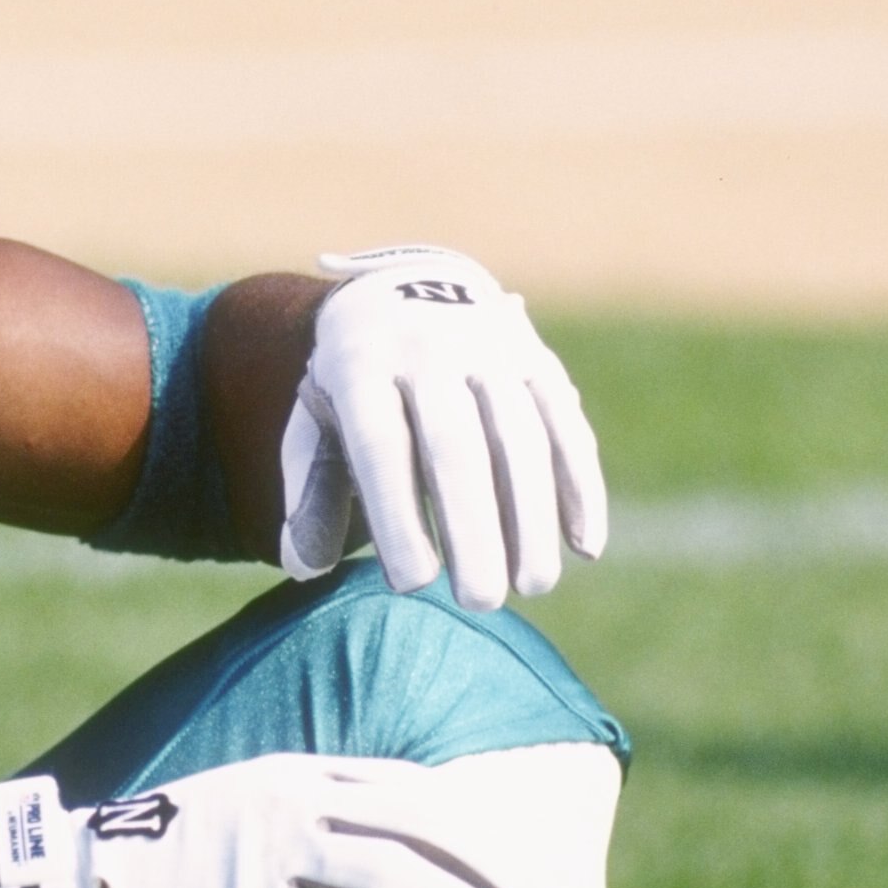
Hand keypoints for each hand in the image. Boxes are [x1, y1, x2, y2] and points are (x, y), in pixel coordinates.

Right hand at [0, 756, 546, 887]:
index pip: (406, 790)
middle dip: (485, 863)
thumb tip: (379, 852)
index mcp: (297, 774)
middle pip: (415, 827)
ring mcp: (271, 857)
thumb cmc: (167, 857)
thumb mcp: (248, 810)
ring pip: (392, 880)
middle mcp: (293, 804)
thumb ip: (311, 819)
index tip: (517, 853)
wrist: (72, 879)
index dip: (470, 824)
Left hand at [277, 246, 608, 609]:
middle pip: (456, 445)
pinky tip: (585, 545)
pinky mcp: (538, 358)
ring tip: (533, 586)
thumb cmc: (353, 381)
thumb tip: (303, 567)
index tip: (413, 585)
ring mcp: (490, 348)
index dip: (398, 516)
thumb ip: (310, 490)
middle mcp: (427, 349)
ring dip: (533, 516)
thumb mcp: (316, 417)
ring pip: (520, 437)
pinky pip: (566, 424)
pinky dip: (581, 485)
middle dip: (473, 527)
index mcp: (360, 364)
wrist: (402, 284)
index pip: (381, 445)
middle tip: (480, 602)